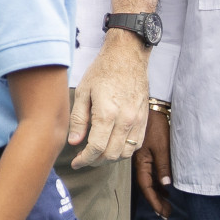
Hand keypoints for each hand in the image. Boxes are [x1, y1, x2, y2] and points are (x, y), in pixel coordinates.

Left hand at [66, 31, 149, 167]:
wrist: (127, 57)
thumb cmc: (102, 71)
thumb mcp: (83, 91)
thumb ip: (78, 119)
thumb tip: (74, 142)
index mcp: (107, 112)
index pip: (96, 147)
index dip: (84, 160)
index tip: (76, 163)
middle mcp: (125, 119)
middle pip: (111, 154)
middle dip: (95, 161)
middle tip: (84, 158)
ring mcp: (138, 120)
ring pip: (125, 153)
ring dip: (110, 158)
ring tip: (96, 154)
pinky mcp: (144, 118)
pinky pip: (137, 144)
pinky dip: (124, 151)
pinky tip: (112, 146)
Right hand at [133, 104, 172, 217]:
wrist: (151, 105)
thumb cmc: (156, 124)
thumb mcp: (162, 145)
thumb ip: (163, 165)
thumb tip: (166, 184)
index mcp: (142, 160)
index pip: (147, 186)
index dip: (155, 201)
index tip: (163, 213)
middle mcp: (140, 160)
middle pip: (146, 185)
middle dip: (156, 200)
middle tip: (166, 213)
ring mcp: (142, 155)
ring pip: (148, 178)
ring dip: (157, 191)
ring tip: (166, 202)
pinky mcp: (146, 150)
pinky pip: (149, 170)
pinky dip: (156, 181)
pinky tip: (164, 184)